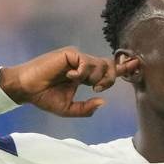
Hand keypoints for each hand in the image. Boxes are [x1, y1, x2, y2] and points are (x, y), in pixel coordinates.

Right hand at [0, 47, 139, 117]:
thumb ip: (86, 108)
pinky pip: (86, 62)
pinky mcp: (70, 53)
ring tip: (78, 83)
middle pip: (108, 66)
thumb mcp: (69, 109)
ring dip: (94, 77)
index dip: (122, 69)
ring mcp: (76, 58)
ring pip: (99, 64)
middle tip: (99, 86)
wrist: (27, 89)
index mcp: (83, 76)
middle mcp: (82, 65)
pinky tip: (71, 77)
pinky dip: (82, 71)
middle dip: (112, 75)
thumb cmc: (45, 98)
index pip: (107, 71)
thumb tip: (103, 101)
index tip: (136, 66)